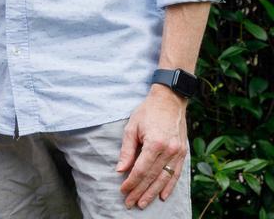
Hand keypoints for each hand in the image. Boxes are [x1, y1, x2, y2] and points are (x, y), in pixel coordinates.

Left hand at [116, 87, 188, 208]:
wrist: (170, 100)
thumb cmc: (147, 112)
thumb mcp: (132, 127)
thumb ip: (127, 150)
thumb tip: (120, 170)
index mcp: (155, 143)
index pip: (141, 169)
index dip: (131, 182)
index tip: (123, 191)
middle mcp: (169, 150)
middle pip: (152, 177)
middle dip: (140, 192)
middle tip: (130, 203)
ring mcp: (178, 153)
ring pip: (165, 179)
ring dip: (153, 193)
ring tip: (143, 203)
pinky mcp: (183, 153)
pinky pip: (176, 174)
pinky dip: (169, 186)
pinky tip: (162, 196)